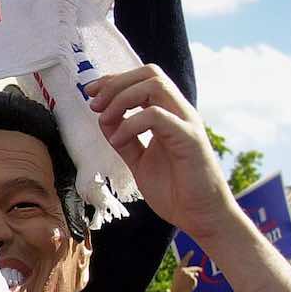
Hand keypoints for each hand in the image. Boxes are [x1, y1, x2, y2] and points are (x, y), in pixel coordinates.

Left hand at [86, 65, 236, 244]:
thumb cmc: (175, 190)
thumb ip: (125, 139)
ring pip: (155, 86)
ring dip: (121, 98)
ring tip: (104, 119)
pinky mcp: (189, 140)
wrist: (200, 217)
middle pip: (150, 74)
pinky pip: (157, 116)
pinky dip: (130, 124)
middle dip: (116, 83)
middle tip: (94, 103)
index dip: (115, 80)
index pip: (144, 80)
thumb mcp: (139, 161)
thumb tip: (104, 119)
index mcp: (169, 115)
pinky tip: (117, 141)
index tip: (90, 92)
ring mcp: (186, 124)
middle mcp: (180, 113)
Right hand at [170, 250, 201, 291]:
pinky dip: (193, 283)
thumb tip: (197, 273)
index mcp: (179, 269)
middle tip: (201, 270)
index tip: (192, 251)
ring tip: (186, 284)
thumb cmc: (177, 285)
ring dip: (192, 279)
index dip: (188, 256)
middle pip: (194, 269)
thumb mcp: (179, 277)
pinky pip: (195, 280)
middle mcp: (184, 271)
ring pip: (194, 276)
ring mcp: (189, 275)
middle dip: (197, 269)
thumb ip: (186, 273)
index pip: (184, 260)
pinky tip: (189, 286)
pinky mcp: (193, 279)